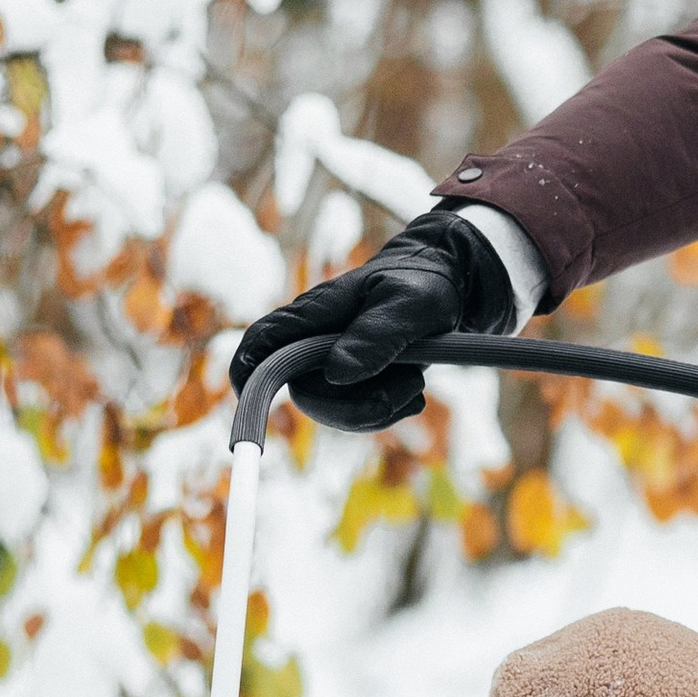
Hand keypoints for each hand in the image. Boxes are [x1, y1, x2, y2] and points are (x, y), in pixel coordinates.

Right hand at [227, 210, 515, 434]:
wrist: (450, 286)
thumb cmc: (423, 283)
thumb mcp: (409, 305)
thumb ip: (375, 337)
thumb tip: (337, 374)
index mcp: (316, 313)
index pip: (262, 341)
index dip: (247, 372)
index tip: (255, 404)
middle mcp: (317, 342)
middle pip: (305, 394)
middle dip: (352, 407)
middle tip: (406, 389)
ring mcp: (335, 363)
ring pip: (336, 410)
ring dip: (380, 407)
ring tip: (416, 380)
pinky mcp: (357, 380)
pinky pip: (360, 413)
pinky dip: (390, 409)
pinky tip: (414, 388)